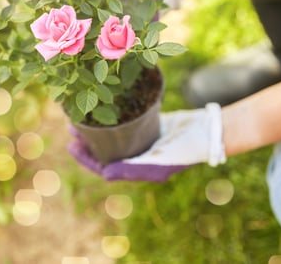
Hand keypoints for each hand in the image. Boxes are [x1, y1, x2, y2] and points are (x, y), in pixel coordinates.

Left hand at [68, 103, 225, 181]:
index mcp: (138, 169)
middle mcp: (139, 156)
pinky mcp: (151, 125)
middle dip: (89, 140)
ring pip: (115, 135)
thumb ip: (133, 168)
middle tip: (73, 124)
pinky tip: (106, 105)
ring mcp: (145, 140)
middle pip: (106, 149)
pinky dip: (115, 117)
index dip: (86, 158)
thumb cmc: (185, 150)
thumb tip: (104, 174)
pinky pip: (128, 122)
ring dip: (99, 127)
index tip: (72, 144)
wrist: (209, 132)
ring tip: (84, 114)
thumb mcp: (159, 162)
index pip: (104, 166)